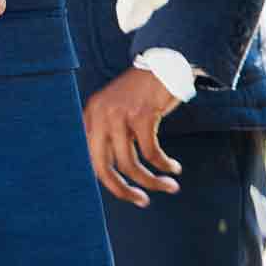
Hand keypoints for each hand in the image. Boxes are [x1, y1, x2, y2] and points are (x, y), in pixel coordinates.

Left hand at [83, 67, 185, 206]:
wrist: (164, 64)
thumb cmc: (144, 93)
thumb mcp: (120, 113)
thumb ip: (114, 137)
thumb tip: (115, 176)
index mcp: (92, 115)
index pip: (92, 159)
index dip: (110, 182)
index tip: (128, 193)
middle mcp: (100, 115)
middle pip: (103, 167)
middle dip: (123, 190)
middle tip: (142, 202)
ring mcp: (119, 114)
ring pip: (130, 164)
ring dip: (152, 181)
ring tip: (170, 187)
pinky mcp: (140, 114)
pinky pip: (151, 153)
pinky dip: (164, 165)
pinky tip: (174, 168)